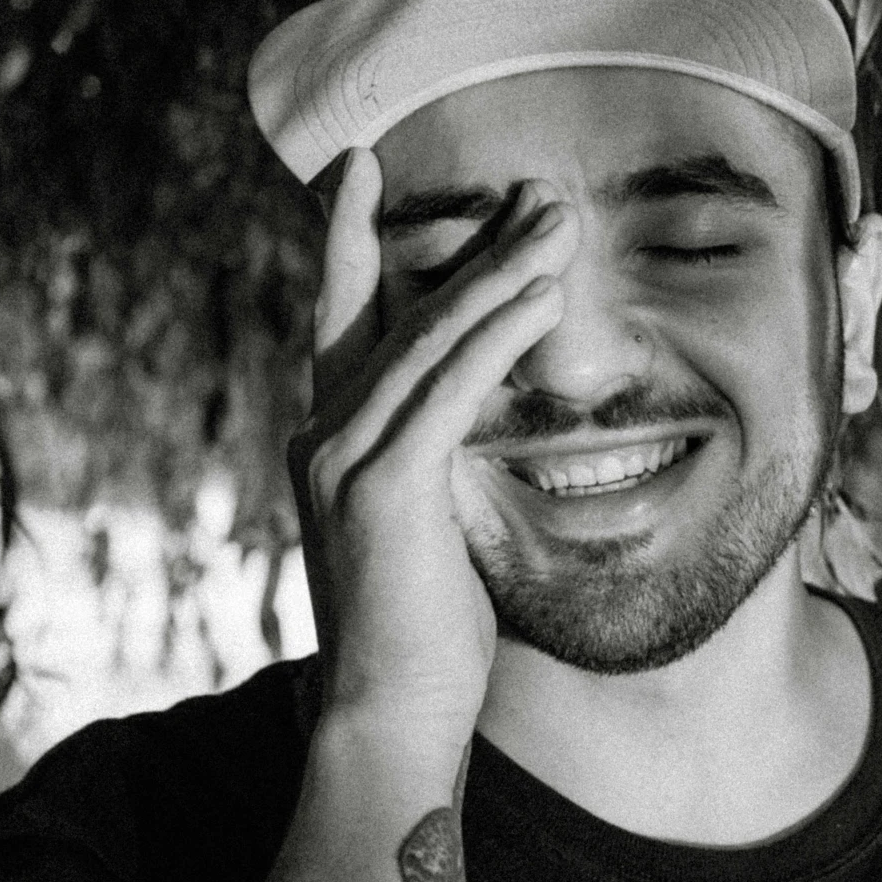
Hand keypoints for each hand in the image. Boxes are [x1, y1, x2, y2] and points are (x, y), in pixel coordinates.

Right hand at [289, 148, 573, 755]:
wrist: (391, 713)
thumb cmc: (425, 631)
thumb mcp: (428, 520)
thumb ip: (433, 455)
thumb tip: (475, 408)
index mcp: (330, 436)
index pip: (346, 316)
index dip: (354, 239)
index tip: (367, 168)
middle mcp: (322, 432)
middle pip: (396, 308)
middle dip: (469, 242)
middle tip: (532, 185)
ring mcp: (342, 455)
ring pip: (429, 336)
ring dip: (501, 271)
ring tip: (559, 219)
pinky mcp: (381, 486)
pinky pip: (448, 388)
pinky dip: (495, 334)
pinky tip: (541, 295)